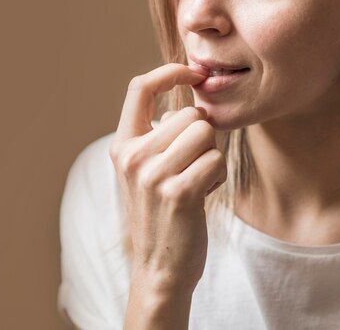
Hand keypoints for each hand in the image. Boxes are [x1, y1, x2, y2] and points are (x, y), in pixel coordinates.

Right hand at [109, 63, 227, 291]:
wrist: (160, 266)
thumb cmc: (161, 212)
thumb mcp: (145, 169)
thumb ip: (160, 134)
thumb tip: (197, 96)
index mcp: (122, 145)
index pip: (140, 88)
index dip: (169, 72)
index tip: (193, 73)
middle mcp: (132, 156)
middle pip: (190, 115)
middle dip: (203, 136)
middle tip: (192, 165)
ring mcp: (153, 174)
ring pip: (205, 133)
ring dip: (211, 156)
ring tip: (197, 179)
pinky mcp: (178, 192)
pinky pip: (215, 159)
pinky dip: (217, 175)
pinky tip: (204, 194)